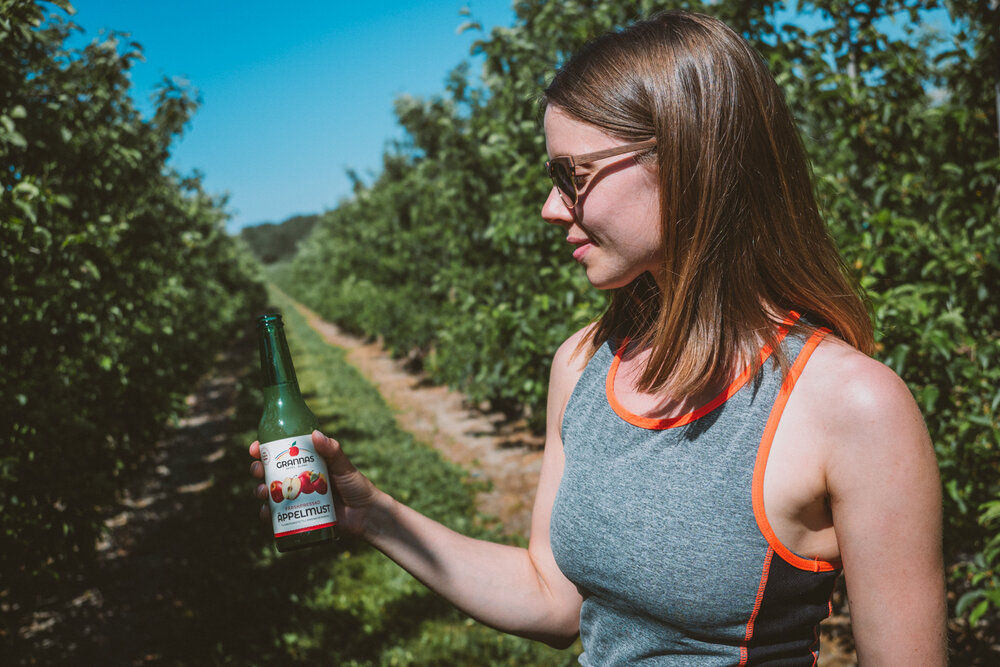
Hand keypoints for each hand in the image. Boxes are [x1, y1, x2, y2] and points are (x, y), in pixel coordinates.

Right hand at [250, 430, 381, 536]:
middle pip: (269, 472)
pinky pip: (277, 515)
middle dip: (257, 470)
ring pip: (269, 493)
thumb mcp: (343, 465)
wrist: (366, 515)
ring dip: (260, 491)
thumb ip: (332, 450)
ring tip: (263, 491)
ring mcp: (296, 498)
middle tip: (257, 470)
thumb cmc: (356, 485)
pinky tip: (265, 513)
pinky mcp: (298, 516)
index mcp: (306, 463)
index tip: (255, 448)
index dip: (264, 450)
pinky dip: (267, 514)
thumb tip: (315, 433)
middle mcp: (297, 479)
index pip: (281, 453)